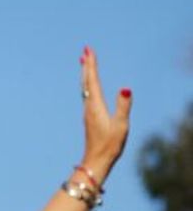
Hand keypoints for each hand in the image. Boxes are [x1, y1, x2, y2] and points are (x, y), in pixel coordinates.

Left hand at [79, 46, 131, 184]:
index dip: (91, 65)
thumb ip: (123, 106)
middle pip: (87, 81)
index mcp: (96, 106)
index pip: (93, 80)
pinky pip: (87, 95)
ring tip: (84, 62)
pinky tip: (89, 86)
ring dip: (86, 74)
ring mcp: (88, 112)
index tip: (88, 51)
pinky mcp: (89, 117)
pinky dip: (88, 84)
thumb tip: (125, 88)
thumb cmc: (110, 145)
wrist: (96, 160)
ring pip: (85, 88)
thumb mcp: (121, 125)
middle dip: (87, 65)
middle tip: (85, 50)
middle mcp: (89, 106)